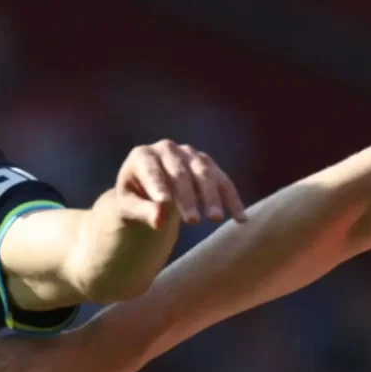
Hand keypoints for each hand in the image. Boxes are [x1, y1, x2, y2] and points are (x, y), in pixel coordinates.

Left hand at [111, 139, 245, 228]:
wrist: (147, 189)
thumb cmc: (135, 198)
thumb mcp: (129, 207)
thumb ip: (143, 212)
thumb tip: (160, 221)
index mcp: (142, 156)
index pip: (152, 172)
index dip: (159, 189)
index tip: (164, 208)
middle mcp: (167, 149)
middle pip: (180, 172)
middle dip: (187, 197)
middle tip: (192, 222)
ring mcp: (189, 154)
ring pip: (204, 173)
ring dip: (211, 196)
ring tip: (215, 219)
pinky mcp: (207, 164)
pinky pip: (222, 180)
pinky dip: (232, 199)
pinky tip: (240, 219)